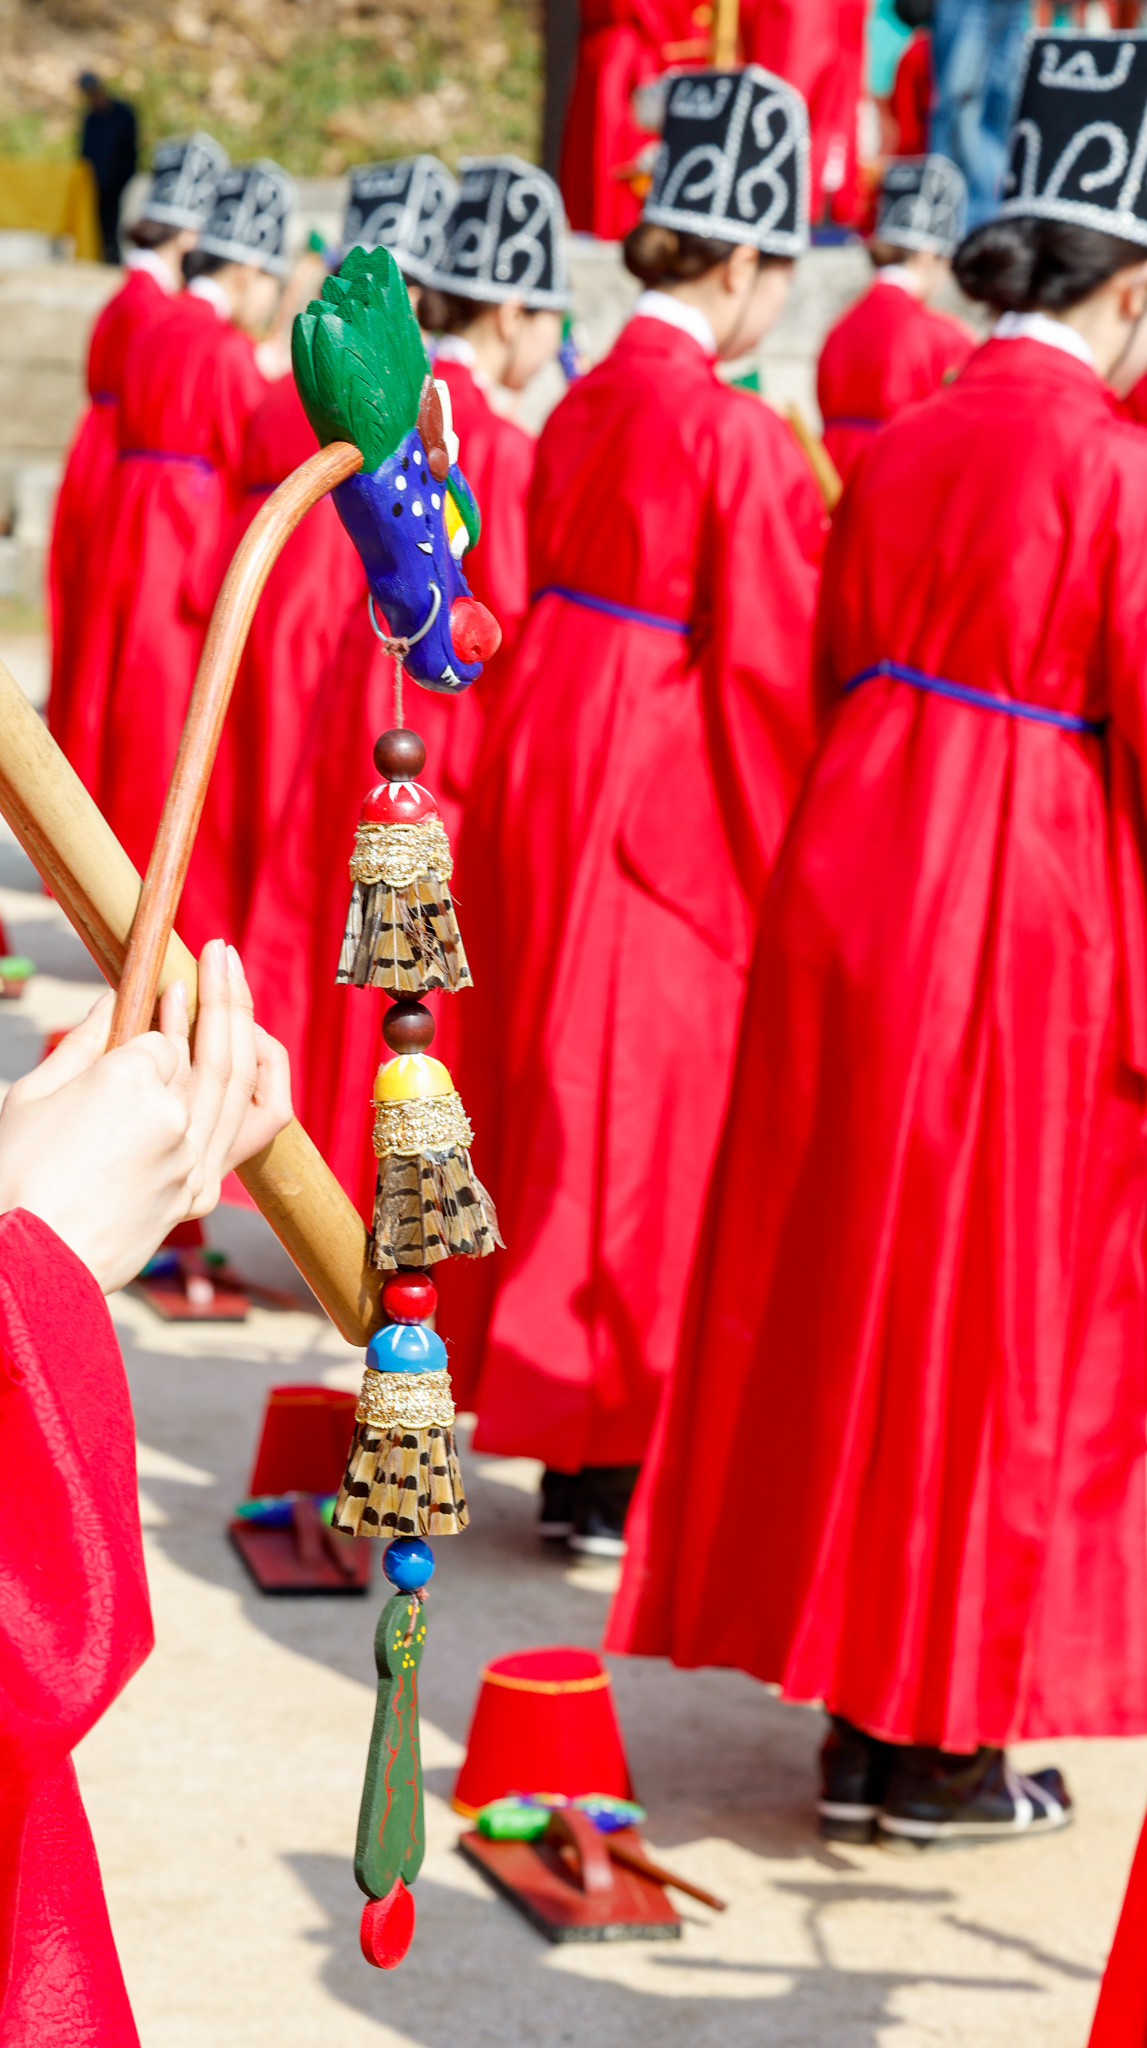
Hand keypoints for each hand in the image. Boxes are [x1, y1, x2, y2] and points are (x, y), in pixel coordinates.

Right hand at [0, 941, 291, 1292]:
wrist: (30, 1267)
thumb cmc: (15, 1179)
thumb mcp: (34, 1095)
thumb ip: (86, 1041)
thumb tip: (114, 999)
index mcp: (130, 1086)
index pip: (163, 1035)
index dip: (165, 1010)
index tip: (167, 984)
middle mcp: (175, 1121)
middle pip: (215, 1045)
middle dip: (223, 991)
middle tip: (222, 953)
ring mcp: (194, 1161)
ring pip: (239, 1081)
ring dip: (244, 1027)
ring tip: (235, 991)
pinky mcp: (201, 1192)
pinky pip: (248, 1129)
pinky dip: (256, 1084)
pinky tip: (253, 1056)